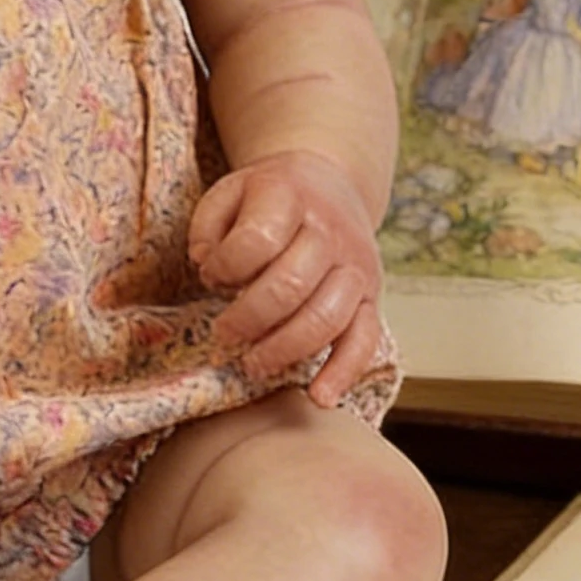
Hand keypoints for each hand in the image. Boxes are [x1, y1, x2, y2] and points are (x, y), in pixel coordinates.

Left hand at [186, 149, 383, 407]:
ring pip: (327, 317)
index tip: (210, 277)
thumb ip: (208, 226)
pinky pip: (365, 339)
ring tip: (252, 364)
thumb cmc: (269, 198)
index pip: (257, 240)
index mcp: (289, 196)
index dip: (225, 267)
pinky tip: (320, 397)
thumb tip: (207, 266)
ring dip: (285, 348)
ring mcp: (355, 266)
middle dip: (249, 318)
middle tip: (224, 334)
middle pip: (291, 284)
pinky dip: (344, 372)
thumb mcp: (229, 192)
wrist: (331, 184)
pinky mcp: (373, 297)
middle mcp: (329, 231)